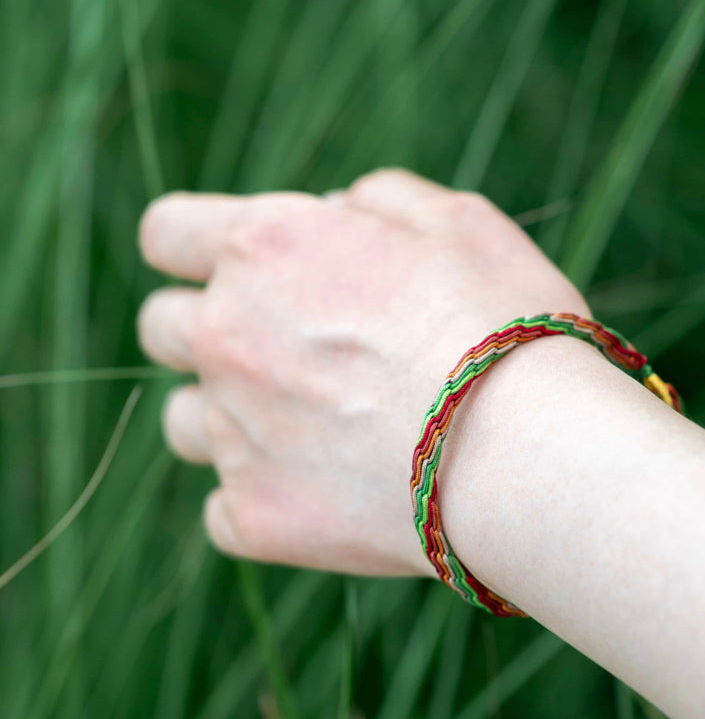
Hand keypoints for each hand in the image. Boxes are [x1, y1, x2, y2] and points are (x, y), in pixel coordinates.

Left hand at [136, 168, 590, 577]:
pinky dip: (267, 501)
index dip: (195, 248)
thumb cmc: (505, 323)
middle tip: (291, 351)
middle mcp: (226, 335)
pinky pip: (226, 511)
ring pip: (185, 422)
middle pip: (161, 327)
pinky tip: (331, 495)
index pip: (167, 233)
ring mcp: (234, 432)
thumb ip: (376, 201)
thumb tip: (336, 215)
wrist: (527, 451)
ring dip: (231, 418)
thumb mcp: (459, 220)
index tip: (240, 270)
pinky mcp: (257, 517)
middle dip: (211, 331)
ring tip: (318, 430)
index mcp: (264, 248)